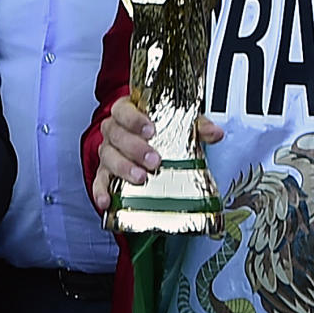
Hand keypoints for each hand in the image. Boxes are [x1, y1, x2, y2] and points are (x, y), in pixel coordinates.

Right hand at [91, 97, 222, 211]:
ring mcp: (108, 152)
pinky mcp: (105, 173)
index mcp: (128, 112)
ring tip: (140, 179)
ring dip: (123, 168)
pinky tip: (107, 201)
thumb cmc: (159, 130)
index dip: (134, 120)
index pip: (124, 111)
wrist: (150, 144)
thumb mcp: (179, 124)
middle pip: (116, 135)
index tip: (150, 130)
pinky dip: (101, 191)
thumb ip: (196, 126)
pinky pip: (99, 182)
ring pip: (108, 157)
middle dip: (135, 148)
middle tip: (154, 160)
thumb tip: (215, 133)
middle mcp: (114, 131)